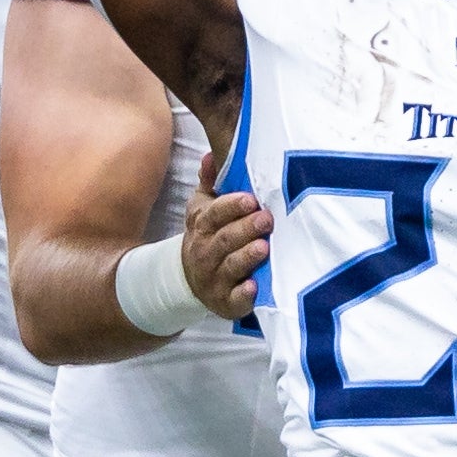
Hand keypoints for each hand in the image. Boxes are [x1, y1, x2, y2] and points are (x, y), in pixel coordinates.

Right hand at [184, 148, 269, 319]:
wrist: (189, 279)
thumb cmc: (207, 236)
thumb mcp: (203, 207)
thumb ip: (209, 182)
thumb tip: (211, 155)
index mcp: (201, 226)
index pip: (213, 214)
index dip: (230, 206)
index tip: (250, 199)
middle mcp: (204, 252)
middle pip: (224, 239)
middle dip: (246, 228)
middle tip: (267, 218)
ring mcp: (214, 279)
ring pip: (230, 266)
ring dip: (246, 257)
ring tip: (264, 247)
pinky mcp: (225, 302)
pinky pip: (234, 299)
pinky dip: (244, 294)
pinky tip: (255, 287)